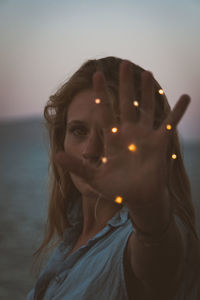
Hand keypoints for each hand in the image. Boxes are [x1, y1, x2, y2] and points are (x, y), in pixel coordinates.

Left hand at [56, 60, 189, 207]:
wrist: (138, 198)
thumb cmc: (116, 189)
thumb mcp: (94, 177)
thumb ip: (77, 166)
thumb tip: (56, 156)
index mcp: (112, 138)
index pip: (105, 110)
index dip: (101, 94)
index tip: (96, 75)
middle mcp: (128, 133)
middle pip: (126, 103)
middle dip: (125, 84)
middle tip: (123, 63)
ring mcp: (145, 136)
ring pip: (147, 108)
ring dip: (147, 91)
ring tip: (146, 72)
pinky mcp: (160, 142)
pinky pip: (170, 123)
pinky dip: (178, 111)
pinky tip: (186, 97)